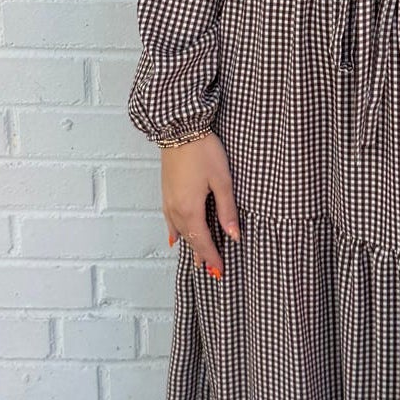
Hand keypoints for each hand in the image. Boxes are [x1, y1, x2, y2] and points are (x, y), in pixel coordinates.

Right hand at [159, 132, 240, 277]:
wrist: (179, 128)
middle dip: (201, 256)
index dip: (212, 257)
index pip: (203, 242)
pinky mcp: (166, 192)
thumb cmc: (203, 151)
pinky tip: (174, 238)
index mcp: (190, 210)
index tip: (220, 271)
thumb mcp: (222, 180)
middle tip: (211, 271)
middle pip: (190, 239)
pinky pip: (170, 220)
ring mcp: (168, 200)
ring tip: (197, 261)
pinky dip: (175, 232)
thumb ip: (227, 210)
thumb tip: (234, 236)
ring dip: (189, 246)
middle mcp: (176, 209)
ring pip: (180, 231)